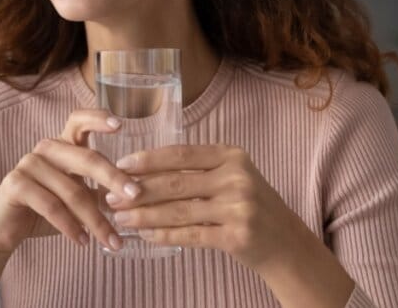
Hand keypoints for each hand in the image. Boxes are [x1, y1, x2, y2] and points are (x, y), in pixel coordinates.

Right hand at [0, 109, 142, 256]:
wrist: (4, 230)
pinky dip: (70, 227)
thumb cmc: (44, 211)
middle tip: (135, 195)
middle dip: (114, 178)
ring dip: (95, 220)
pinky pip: (51, 206)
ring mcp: (29, 163)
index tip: (120, 125)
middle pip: (86, 158)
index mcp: (62, 146)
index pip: (79, 121)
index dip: (99, 119)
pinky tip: (83, 241)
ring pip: (72, 191)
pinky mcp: (15, 184)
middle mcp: (46, 149)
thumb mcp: (77, 200)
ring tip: (112, 240)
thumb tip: (133, 196)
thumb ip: (99, 193)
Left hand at [105, 144, 291, 271]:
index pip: (181, 154)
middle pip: (175, 183)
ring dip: (144, 215)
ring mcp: (238, 207)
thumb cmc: (251, 206)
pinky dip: (163, 235)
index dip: (148, 159)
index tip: (121, 165)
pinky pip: (190, 234)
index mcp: (232, 156)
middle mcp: (236, 177)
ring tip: (121, 217)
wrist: (286, 243)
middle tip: (111, 196)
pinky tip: (145, 235)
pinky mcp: (236, 236)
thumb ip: (198, 172)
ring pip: (178, 210)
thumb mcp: (232, 177)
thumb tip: (144, 174)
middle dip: (138, 190)